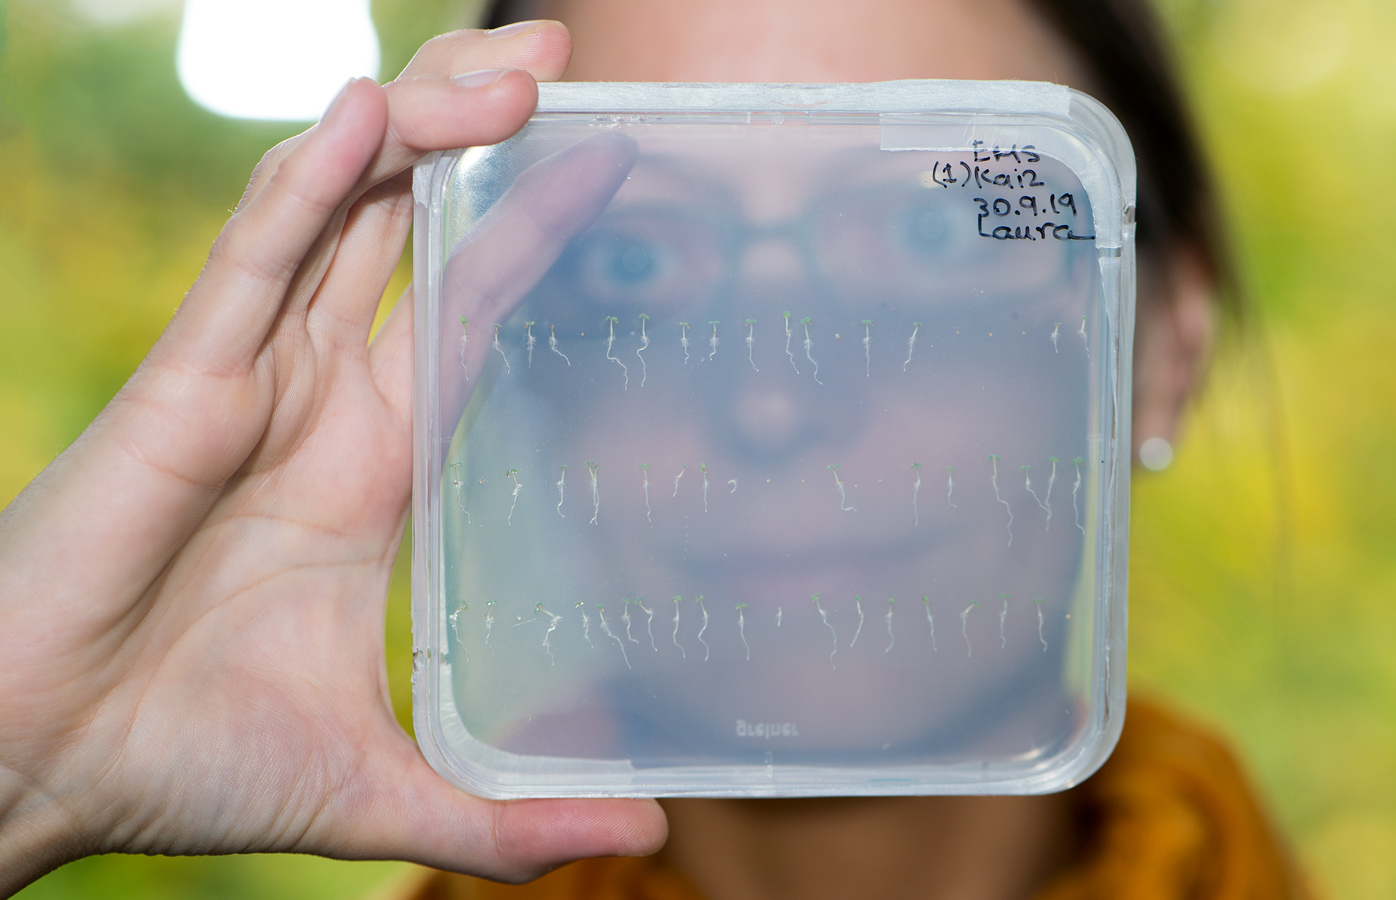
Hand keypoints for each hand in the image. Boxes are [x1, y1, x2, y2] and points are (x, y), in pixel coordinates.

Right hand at [0, 22, 664, 893]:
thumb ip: (509, 819)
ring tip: (512, 66)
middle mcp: (316, 402)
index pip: (467, 318)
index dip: (530, 240)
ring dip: (422, 128)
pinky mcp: (182, 385)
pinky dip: (307, 183)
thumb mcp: (384, 790)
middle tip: (567, 59)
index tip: (612, 172)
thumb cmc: (180, 764)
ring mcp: (249, 379)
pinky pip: (251, 260)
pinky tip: (365, 114)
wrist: (36, 776)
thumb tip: (646, 843)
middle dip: (482, 136)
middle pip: (412, 229)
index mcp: (369, 467)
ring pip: (344, 214)